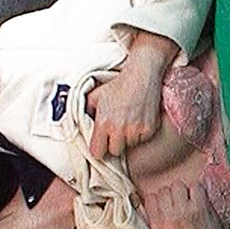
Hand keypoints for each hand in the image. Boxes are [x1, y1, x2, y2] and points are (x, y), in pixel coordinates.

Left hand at [86, 31, 178, 159]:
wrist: (141, 76)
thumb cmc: (118, 85)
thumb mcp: (95, 96)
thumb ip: (85, 111)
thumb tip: (80, 123)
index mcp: (103, 123)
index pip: (97, 152)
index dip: (99, 149)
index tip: (101, 145)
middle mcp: (119, 129)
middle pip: (115, 151)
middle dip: (114, 144)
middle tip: (116, 131)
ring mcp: (135, 131)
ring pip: (130, 145)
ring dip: (128, 138)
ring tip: (129, 122)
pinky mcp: (149, 130)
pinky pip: (143, 139)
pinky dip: (141, 133)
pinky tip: (139, 120)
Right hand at [143, 181, 229, 228]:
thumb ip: (155, 219)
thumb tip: (149, 200)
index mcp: (157, 226)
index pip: (150, 198)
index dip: (160, 198)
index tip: (168, 204)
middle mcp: (168, 217)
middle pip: (164, 189)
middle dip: (172, 194)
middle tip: (181, 204)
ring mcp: (184, 210)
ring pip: (178, 184)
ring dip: (185, 191)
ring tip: (190, 202)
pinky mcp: (200, 206)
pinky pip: (195, 186)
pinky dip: (199, 192)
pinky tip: (201, 202)